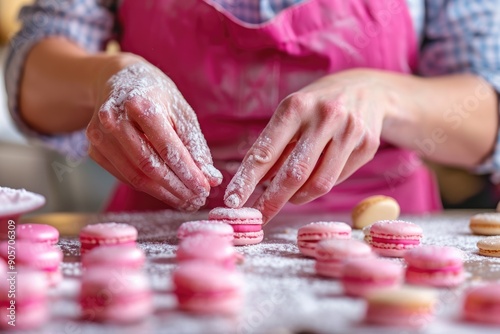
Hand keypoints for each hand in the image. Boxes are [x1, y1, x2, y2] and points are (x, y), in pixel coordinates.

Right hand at [87, 60, 221, 210]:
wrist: (120, 80)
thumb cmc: (157, 97)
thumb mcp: (181, 112)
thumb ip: (196, 146)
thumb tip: (212, 179)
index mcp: (140, 104)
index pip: (168, 148)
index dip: (188, 173)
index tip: (205, 189)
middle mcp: (114, 118)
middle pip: (149, 166)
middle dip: (177, 188)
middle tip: (197, 201)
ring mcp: (99, 135)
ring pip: (136, 176)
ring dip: (164, 194)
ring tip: (186, 201)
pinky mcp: (94, 148)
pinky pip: (125, 176)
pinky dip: (148, 188)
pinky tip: (167, 192)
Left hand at [224, 69, 399, 222]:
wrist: (367, 89)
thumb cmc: (316, 106)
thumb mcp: (291, 115)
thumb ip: (274, 148)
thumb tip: (253, 185)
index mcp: (297, 106)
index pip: (266, 151)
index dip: (247, 180)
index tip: (233, 200)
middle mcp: (325, 116)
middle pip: (294, 173)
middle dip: (271, 201)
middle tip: (258, 217)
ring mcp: (350, 131)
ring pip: (318, 184)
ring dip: (297, 197)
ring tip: (289, 196)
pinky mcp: (368, 145)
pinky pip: (337, 180)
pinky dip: (319, 187)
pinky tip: (315, 178)